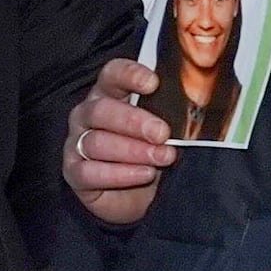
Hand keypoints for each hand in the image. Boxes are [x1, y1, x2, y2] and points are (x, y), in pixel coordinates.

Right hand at [66, 56, 173, 227]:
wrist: (138, 196)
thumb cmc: (152, 152)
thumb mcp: (166, 129)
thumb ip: (173, 113)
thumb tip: (196, 107)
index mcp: (109, 94)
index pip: (112, 75)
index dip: (129, 75)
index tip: (153, 84)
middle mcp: (87, 115)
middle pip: (101, 110)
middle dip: (134, 122)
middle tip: (163, 134)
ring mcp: (76, 144)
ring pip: (96, 142)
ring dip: (133, 151)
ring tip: (162, 158)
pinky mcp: (74, 173)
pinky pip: (89, 171)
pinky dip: (120, 174)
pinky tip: (144, 174)